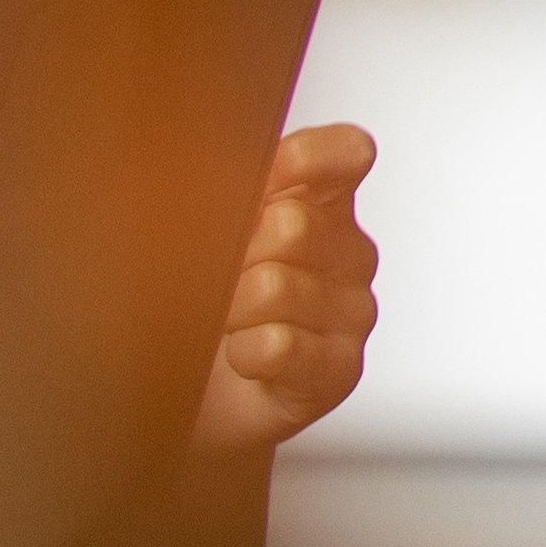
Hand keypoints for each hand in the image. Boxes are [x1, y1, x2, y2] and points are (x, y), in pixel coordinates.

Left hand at [196, 123, 379, 455]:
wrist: (192, 395)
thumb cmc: (198, 301)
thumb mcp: (202, 229)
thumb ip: (217, 189)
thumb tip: (201, 168)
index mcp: (324, 201)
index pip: (346, 151)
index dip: (296, 161)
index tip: (253, 189)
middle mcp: (350, 251)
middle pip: (292, 223)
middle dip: (232, 254)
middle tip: (215, 279)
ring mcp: (353, 312)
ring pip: (276, 285)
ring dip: (227, 309)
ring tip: (224, 323)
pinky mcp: (341, 369)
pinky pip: (281, 345)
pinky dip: (243, 352)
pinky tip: (241, 358)